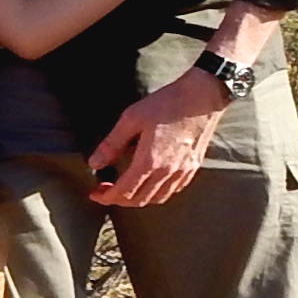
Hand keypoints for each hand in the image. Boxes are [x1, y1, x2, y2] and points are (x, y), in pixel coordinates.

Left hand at [85, 72, 229, 205]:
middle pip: (140, 200)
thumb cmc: (166, 104)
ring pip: (157, 199)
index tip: (94, 194)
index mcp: (149, 161)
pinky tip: (150, 182)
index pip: (124, 192)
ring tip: (125, 187)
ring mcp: (183, 171)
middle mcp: (167, 172)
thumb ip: (112, 144)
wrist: (202, 96)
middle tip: (105, 190)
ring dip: (138, 198)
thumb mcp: (131, 119)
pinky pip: (173, 190)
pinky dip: (157, 193)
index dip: (106, 197)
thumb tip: (94, 164)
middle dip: (119, 200)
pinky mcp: (193, 167)